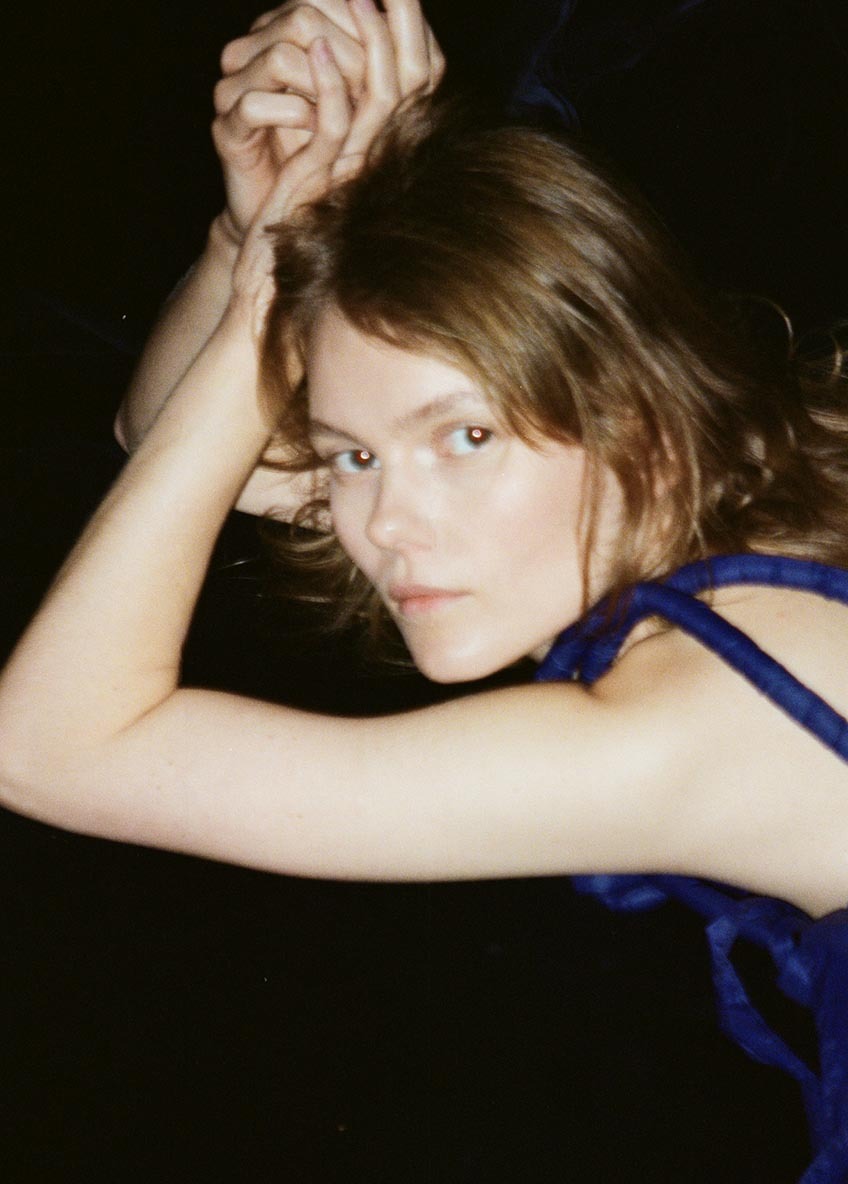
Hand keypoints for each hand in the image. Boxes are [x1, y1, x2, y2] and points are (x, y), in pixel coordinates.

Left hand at [230, 8, 426, 341]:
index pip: (410, 86)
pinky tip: (317, 46)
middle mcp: (373, 161)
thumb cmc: (284, 233)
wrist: (264, 290)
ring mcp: (350, 173)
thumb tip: (329, 66)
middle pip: (407, 85)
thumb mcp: (313, 169)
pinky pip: (332, 126)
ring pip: (378, 99)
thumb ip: (330, 127)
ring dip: (369, 45)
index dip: (411, 39)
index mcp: (376, 153)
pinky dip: (327, 83)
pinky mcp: (320, 184)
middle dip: (404, 28)